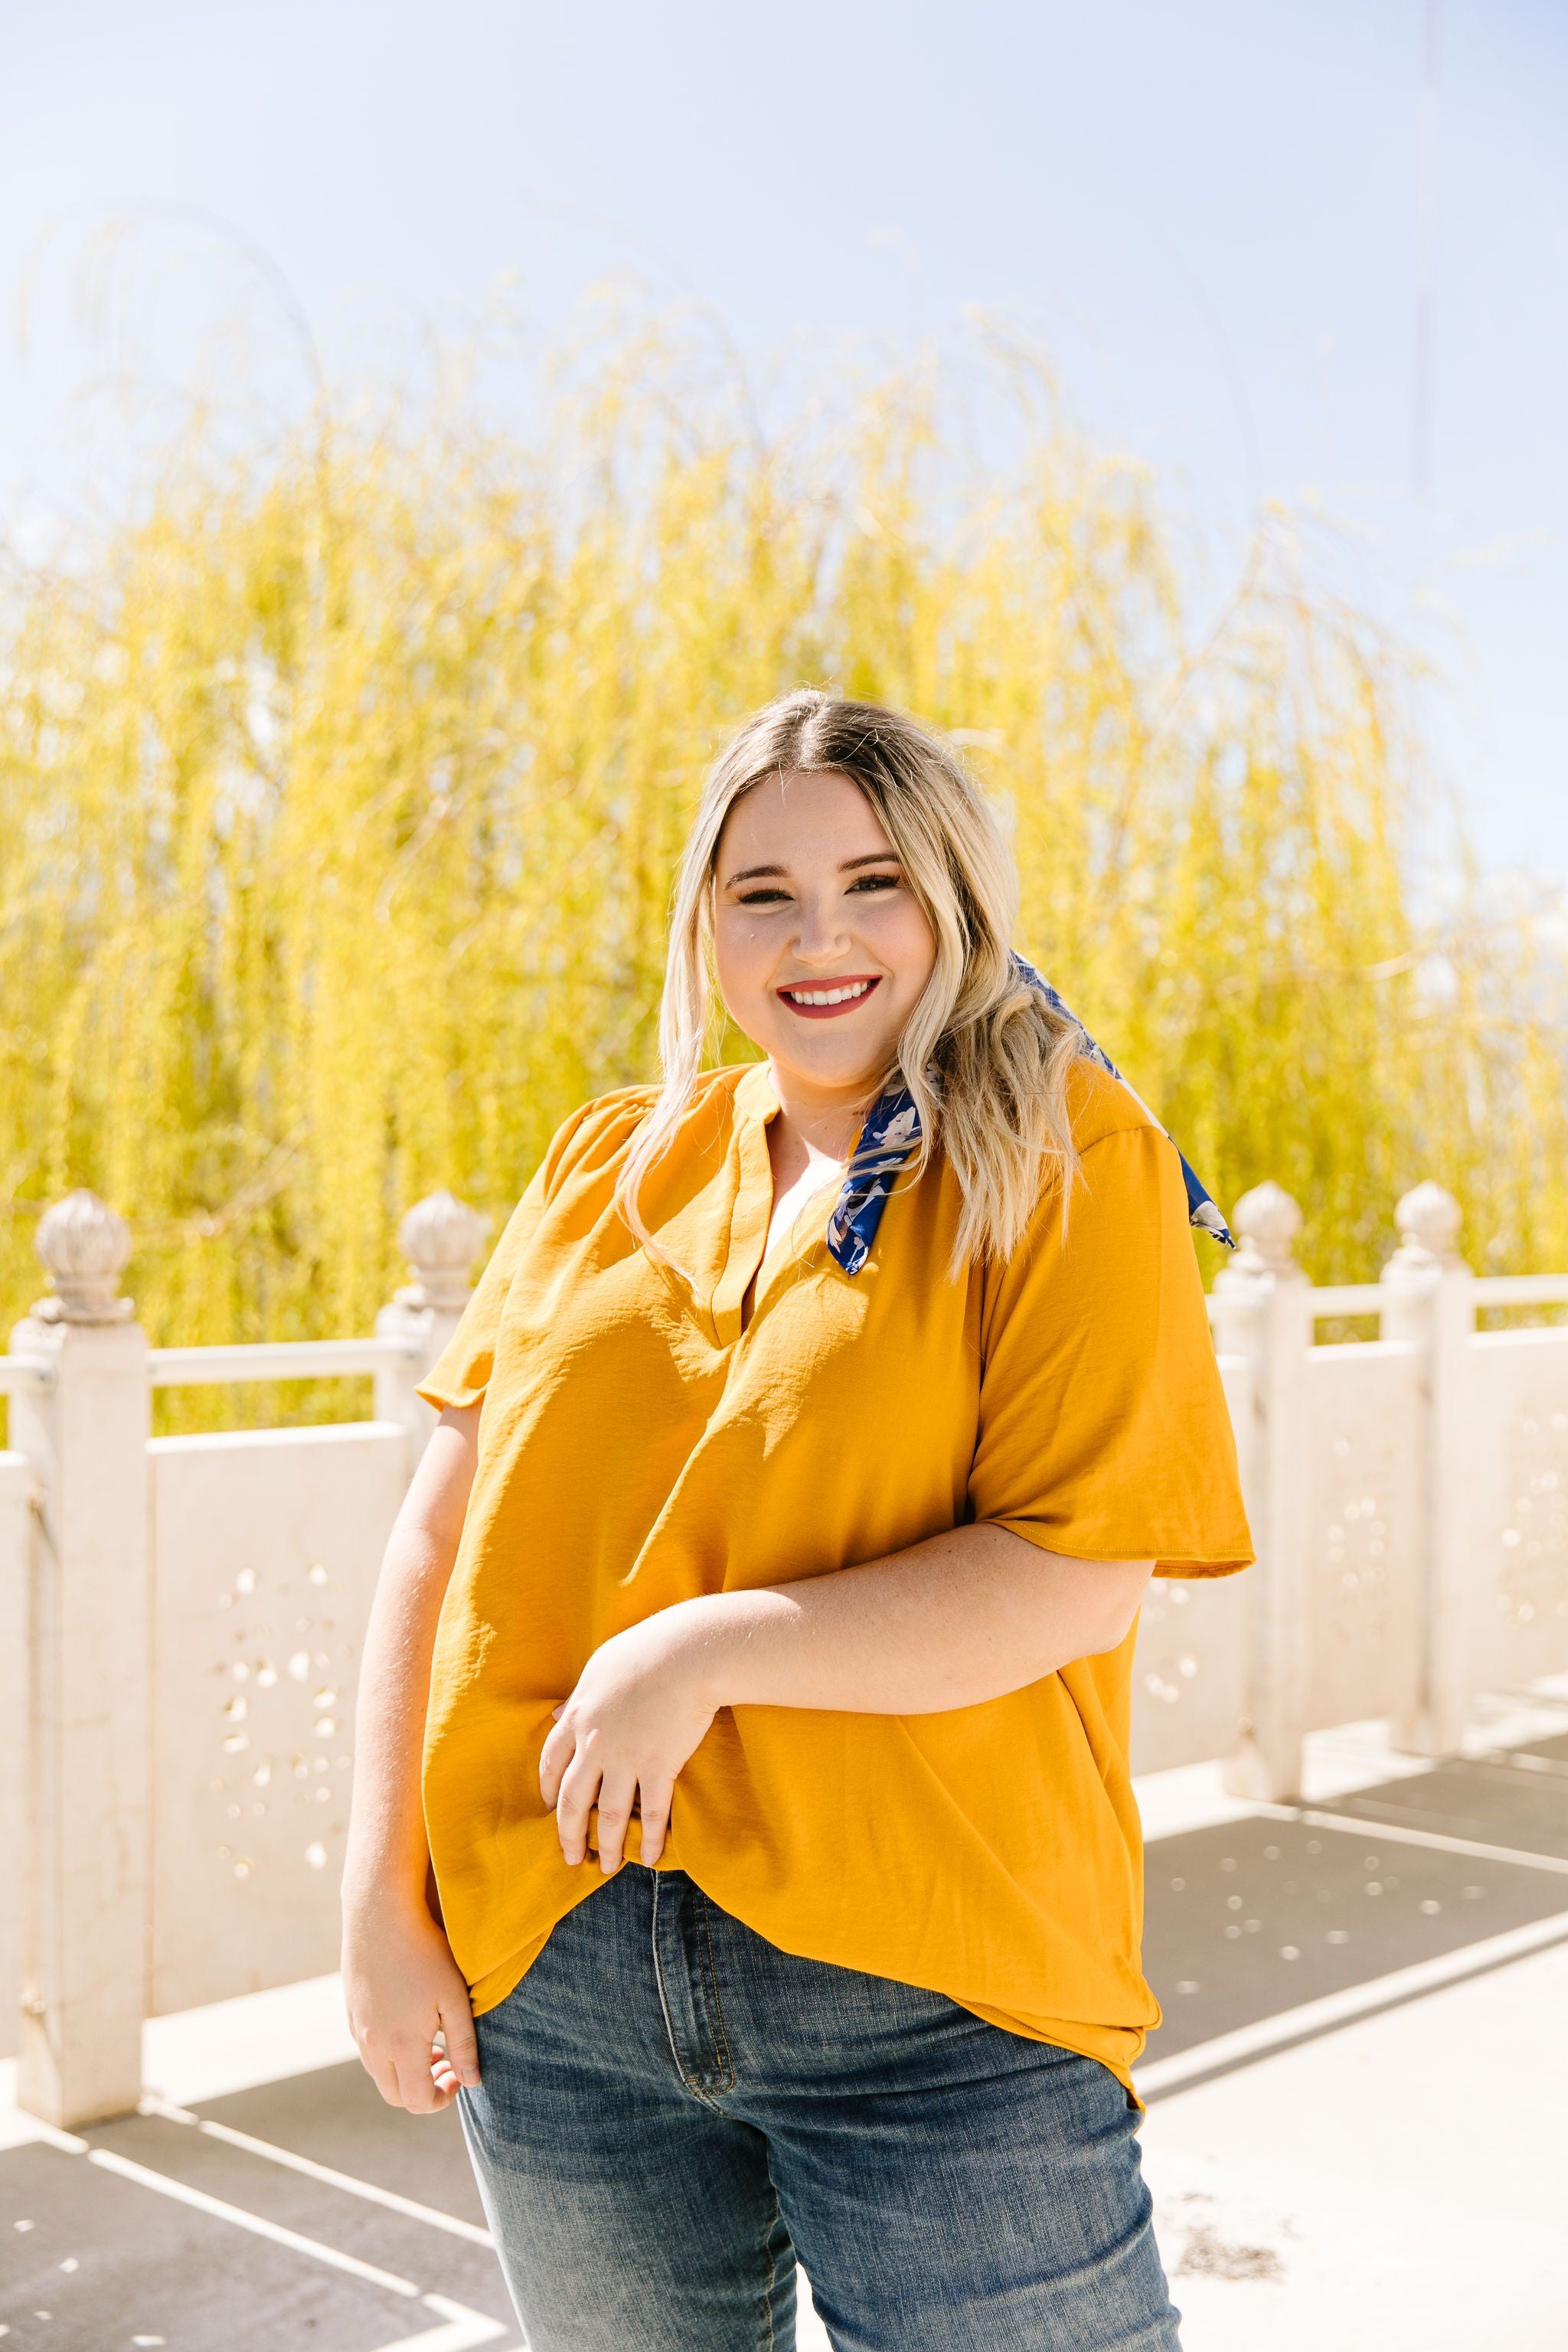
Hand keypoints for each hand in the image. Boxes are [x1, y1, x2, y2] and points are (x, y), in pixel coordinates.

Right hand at [342, 1896, 479, 2112]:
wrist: (380, 1915)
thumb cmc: (425, 1953)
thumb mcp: (454, 1997)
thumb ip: (464, 2045)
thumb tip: (472, 2081)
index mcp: (402, 2046)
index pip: (418, 2101)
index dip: (442, 2098)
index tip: (458, 2075)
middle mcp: (373, 2046)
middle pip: (395, 2096)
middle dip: (422, 2091)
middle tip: (446, 2062)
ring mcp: (358, 2030)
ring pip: (379, 2074)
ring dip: (404, 2072)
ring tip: (431, 2042)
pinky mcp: (351, 2014)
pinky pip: (368, 2050)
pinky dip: (388, 2053)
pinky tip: (408, 2023)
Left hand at [540, 1605, 719, 1873]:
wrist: (687, 1653)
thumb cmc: (646, 1650)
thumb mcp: (600, 1667)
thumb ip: (578, 1696)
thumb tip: (557, 1713)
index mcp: (578, 1716)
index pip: (552, 1762)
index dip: (549, 1789)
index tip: (550, 1807)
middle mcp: (595, 1743)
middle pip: (573, 1798)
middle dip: (569, 1833)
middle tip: (571, 1856)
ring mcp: (626, 1758)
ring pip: (608, 1814)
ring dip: (606, 1844)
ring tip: (607, 1866)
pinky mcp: (659, 1766)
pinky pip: (651, 1813)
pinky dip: (649, 1839)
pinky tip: (648, 1857)